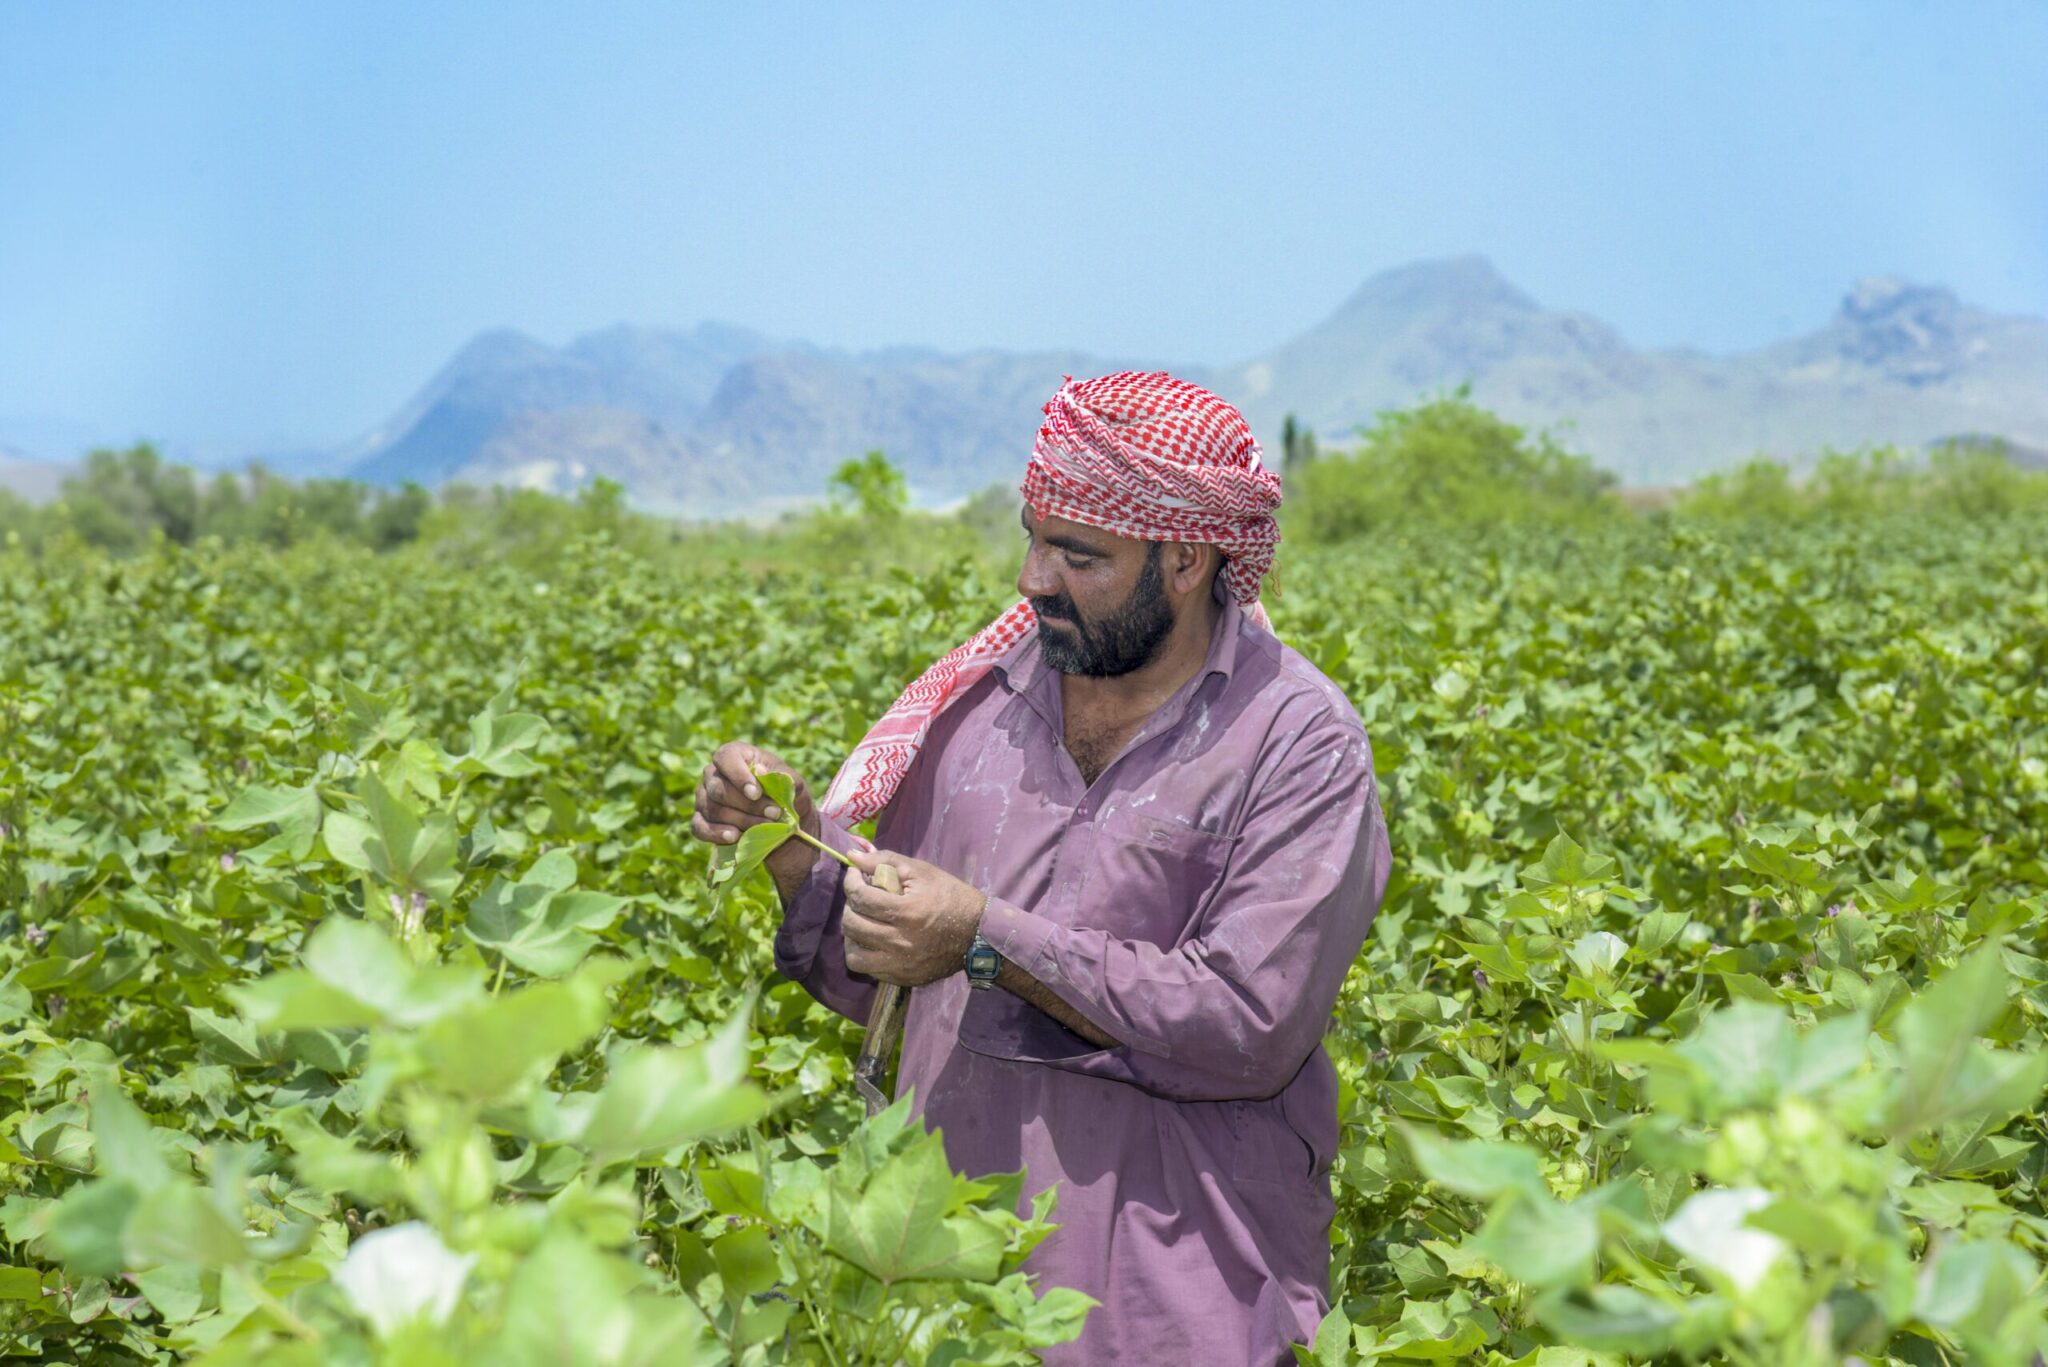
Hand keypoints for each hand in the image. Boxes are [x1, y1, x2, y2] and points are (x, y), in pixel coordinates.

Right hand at [689, 742, 818, 891]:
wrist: (784, 824)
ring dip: (740, 820)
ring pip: (712, 809)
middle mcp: (714, 773)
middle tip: (774, 814)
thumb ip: (783, 777)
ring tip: (764, 827)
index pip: (726, 757)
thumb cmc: (788, 796)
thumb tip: (760, 771)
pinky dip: (716, 833)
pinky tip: (734, 837)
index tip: (756, 794)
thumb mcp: (796, 785)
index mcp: (737, 755)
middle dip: (747, 805)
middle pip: (719, 788)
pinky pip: (699, 827)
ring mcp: (704, 797)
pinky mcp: (701, 819)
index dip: (738, 775)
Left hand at [841, 848, 985, 986]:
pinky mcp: (903, 978)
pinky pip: (869, 970)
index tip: (855, 875)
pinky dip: (866, 954)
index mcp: (907, 912)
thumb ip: (885, 861)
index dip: (851, 882)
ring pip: (854, 956)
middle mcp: (900, 942)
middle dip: (850, 906)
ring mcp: (901, 964)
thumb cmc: (951, 897)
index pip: (861, 897)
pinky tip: (874, 941)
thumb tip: (851, 856)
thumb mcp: (922, 872)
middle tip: (860, 898)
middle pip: (852, 925)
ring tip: (863, 923)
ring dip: (852, 936)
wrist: (979, 934)